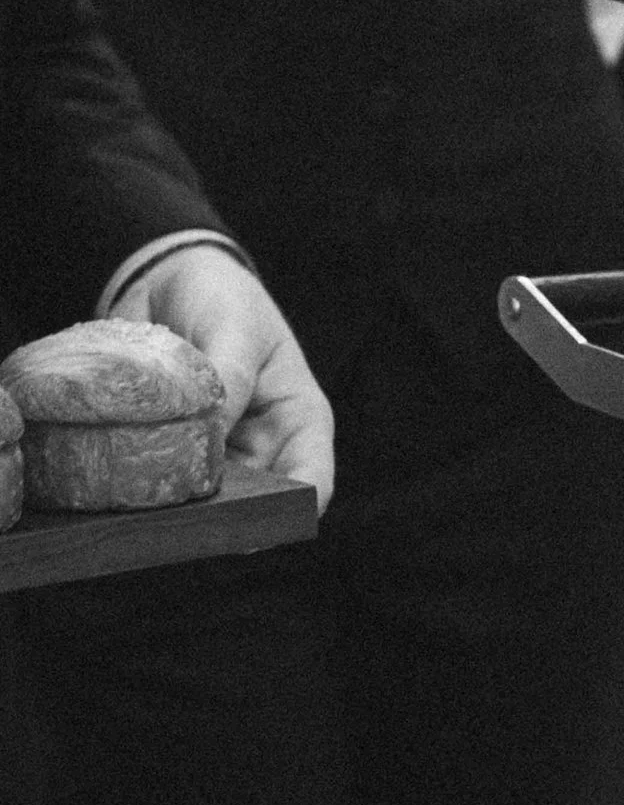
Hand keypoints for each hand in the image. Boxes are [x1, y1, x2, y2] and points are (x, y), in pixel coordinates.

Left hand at [117, 245, 334, 515]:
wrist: (167, 282)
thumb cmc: (223, 297)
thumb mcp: (236, 327)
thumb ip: (227, 378)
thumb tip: (206, 437)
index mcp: (298, 418)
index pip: (313, 478)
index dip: (295, 509)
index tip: (262, 522)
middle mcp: (262, 446)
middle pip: (258, 501)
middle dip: (230, 516)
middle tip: (197, 520)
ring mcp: (216, 453)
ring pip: (209, 499)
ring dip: (185, 505)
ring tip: (159, 502)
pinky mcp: (173, 451)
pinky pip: (165, 481)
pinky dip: (150, 487)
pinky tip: (129, 484)